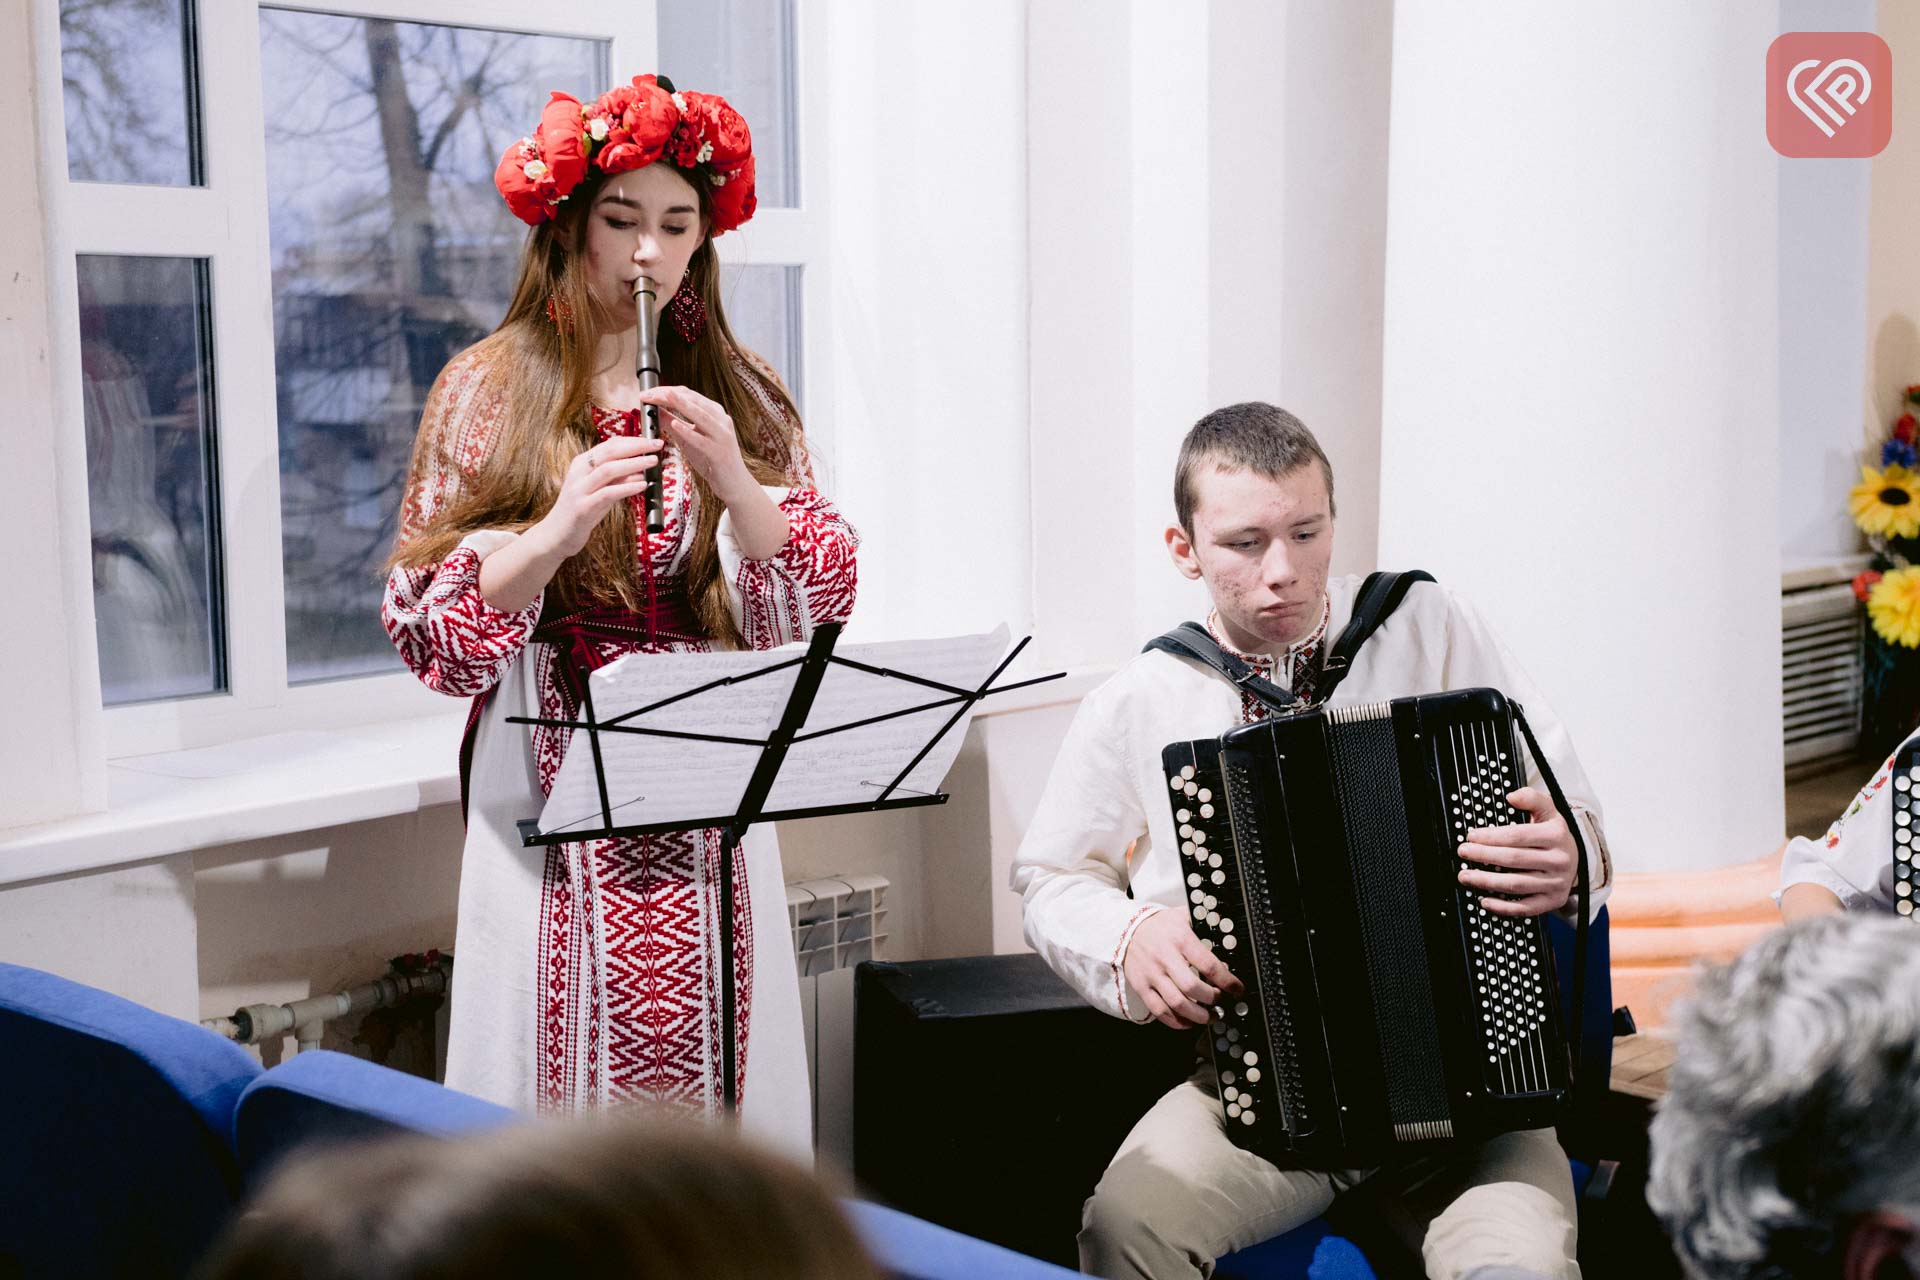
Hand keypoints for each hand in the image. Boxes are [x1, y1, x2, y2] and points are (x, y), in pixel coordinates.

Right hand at [534, 434, 662, 556]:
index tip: (652, 441)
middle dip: (636, 446)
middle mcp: (579, 473)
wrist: (555, 535)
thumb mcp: (599, 490)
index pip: (609, 445)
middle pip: (609, 452)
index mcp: (582, 464)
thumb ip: (616, 479)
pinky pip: (607, 493)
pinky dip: (627, 487)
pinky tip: (642, 485)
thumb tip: (640, 468)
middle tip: (656, 446)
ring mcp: (579, 490)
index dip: (632, 440)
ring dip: (634, 464)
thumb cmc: (580, 512)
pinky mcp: (583, 508)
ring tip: (652, 463)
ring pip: (608, 470)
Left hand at [637, 384, 756, 503]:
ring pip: (701, 416)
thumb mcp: (688, 438)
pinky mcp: (719, 452)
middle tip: (647, 394)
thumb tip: (655, 411)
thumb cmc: (711, 459)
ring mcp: (722, 435)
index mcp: (714, 412)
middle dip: (669, 395)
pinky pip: (702, 440)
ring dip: (681, 405)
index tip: (648, 393)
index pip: (689, 395)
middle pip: (693, 401)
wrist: (733, 483)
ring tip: (665, 396)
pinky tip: (675, 425)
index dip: (667, 391)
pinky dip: (688, 432)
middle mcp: (721, 419)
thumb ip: (673, 423)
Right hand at [1122, 910, 1243, 1029]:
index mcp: (1180, 939)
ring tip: (1209, 1016)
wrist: (1127, 929)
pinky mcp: (1141, 987)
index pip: (1209, 965)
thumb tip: (1229, 942)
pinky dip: (1177, 1021)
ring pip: (1177, 1003)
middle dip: (1213, 999)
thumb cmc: (1161, 925)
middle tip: (1221, 1000)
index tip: (1237, 989)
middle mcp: (1165, 958)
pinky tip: (1188, 1021)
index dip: (1227, 982)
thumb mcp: (1184, 916)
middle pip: (1193, 988)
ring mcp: (1152, 974)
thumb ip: (1205, 928)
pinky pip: (1160, 1011)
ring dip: (1198, 1015)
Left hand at [1457, 786, 1576, 916]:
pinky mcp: (1553, 901)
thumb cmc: (1554, 834)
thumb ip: (1531, 798)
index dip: (1491, 836)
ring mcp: (1556, 883)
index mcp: (1556, 836)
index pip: (1518, 836)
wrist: (1577, 859)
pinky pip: (1525, 908)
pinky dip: (1503, 907)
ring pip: (1516, 885)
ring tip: (1465, 875)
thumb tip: (1512, 796)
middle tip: (1463, 853)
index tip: (1471, 836)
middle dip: (1483, 856)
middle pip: (1514, 859)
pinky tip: (1484, 901)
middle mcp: (1559, 860)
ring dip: (1486, 882)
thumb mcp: (1548, 810)